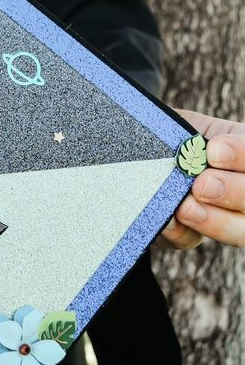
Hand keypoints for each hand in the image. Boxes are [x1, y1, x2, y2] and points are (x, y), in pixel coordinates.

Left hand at [159, 110, 244, 248]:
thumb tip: (190, 140)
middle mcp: (240, 187)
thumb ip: (189, 131)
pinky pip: (191, 240)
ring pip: (238, 230)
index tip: (214, 151)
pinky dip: (180, 233)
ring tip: (185, 208)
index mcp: (242, 152)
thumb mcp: (181, 124)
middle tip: (202, 184)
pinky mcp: (188, 233)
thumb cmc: (164, 136)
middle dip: (233, 192)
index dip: (243, 155)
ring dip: (214, 221)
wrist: (131, 160)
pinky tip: (168, 223)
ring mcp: (221, 216)